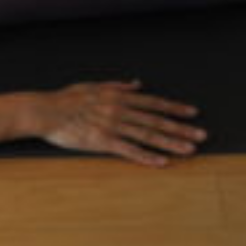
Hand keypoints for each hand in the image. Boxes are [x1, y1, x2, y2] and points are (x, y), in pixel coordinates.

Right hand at [31, 80, 206, 166]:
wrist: (44, 111)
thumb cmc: (65, 98)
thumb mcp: (93, 85)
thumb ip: (117, 86)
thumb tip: (137, 84)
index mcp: (118, 97)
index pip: (153, 103)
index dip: (174, 108)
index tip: (192, 113)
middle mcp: (119, 111)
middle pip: (156, 120)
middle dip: (181, 128)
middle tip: (201, 135)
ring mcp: (112, 126)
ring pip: (147, 135)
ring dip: (170, 143)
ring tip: (189, 149)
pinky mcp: (102, 142)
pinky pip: (128, 150)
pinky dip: (146, 156)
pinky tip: (161, 162)